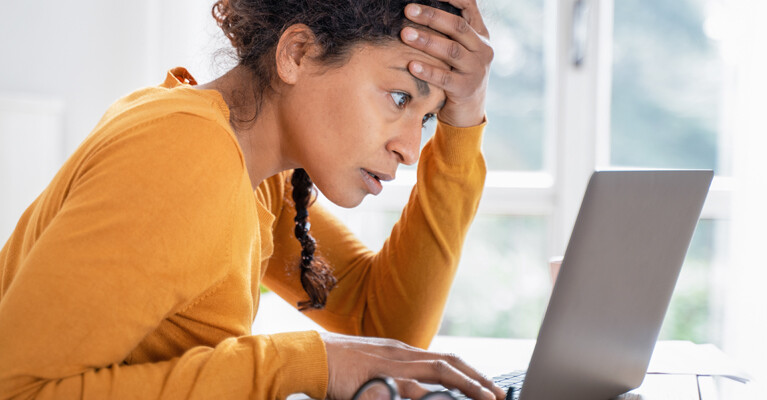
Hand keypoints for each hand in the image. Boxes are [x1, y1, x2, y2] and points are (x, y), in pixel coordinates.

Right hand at [321, 332, 505, 399]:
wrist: (309, 357)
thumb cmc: (335, 366)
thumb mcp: (370, 368)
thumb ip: (392, 377)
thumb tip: (414, 389)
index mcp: (400, 351)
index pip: (444, 358)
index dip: (468, 372)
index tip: (486, 386)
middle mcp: (402, 353)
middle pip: (450, 362)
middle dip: (478, 378)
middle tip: (499, 394)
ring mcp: (393, 364)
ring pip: (440, 371)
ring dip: (467, 385)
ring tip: (488, 398)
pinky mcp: (381, 379)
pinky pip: (414, 388)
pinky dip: (435, 395)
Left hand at [401, 0, 492, 127]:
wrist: (468, 111)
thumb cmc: (456, 73)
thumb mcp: (458, 50)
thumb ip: (448, 31)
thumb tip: (418, 10)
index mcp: (480, 34)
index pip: (469, 6)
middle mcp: (482, 49)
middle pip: (457, 26)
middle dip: (431, 16)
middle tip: (408, 10)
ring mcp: (476, 70)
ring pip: (451, 51)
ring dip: (426, 41)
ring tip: (404, 34)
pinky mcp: (466, 89)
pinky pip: (445, 78)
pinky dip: (427, 70)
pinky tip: (411, 65)